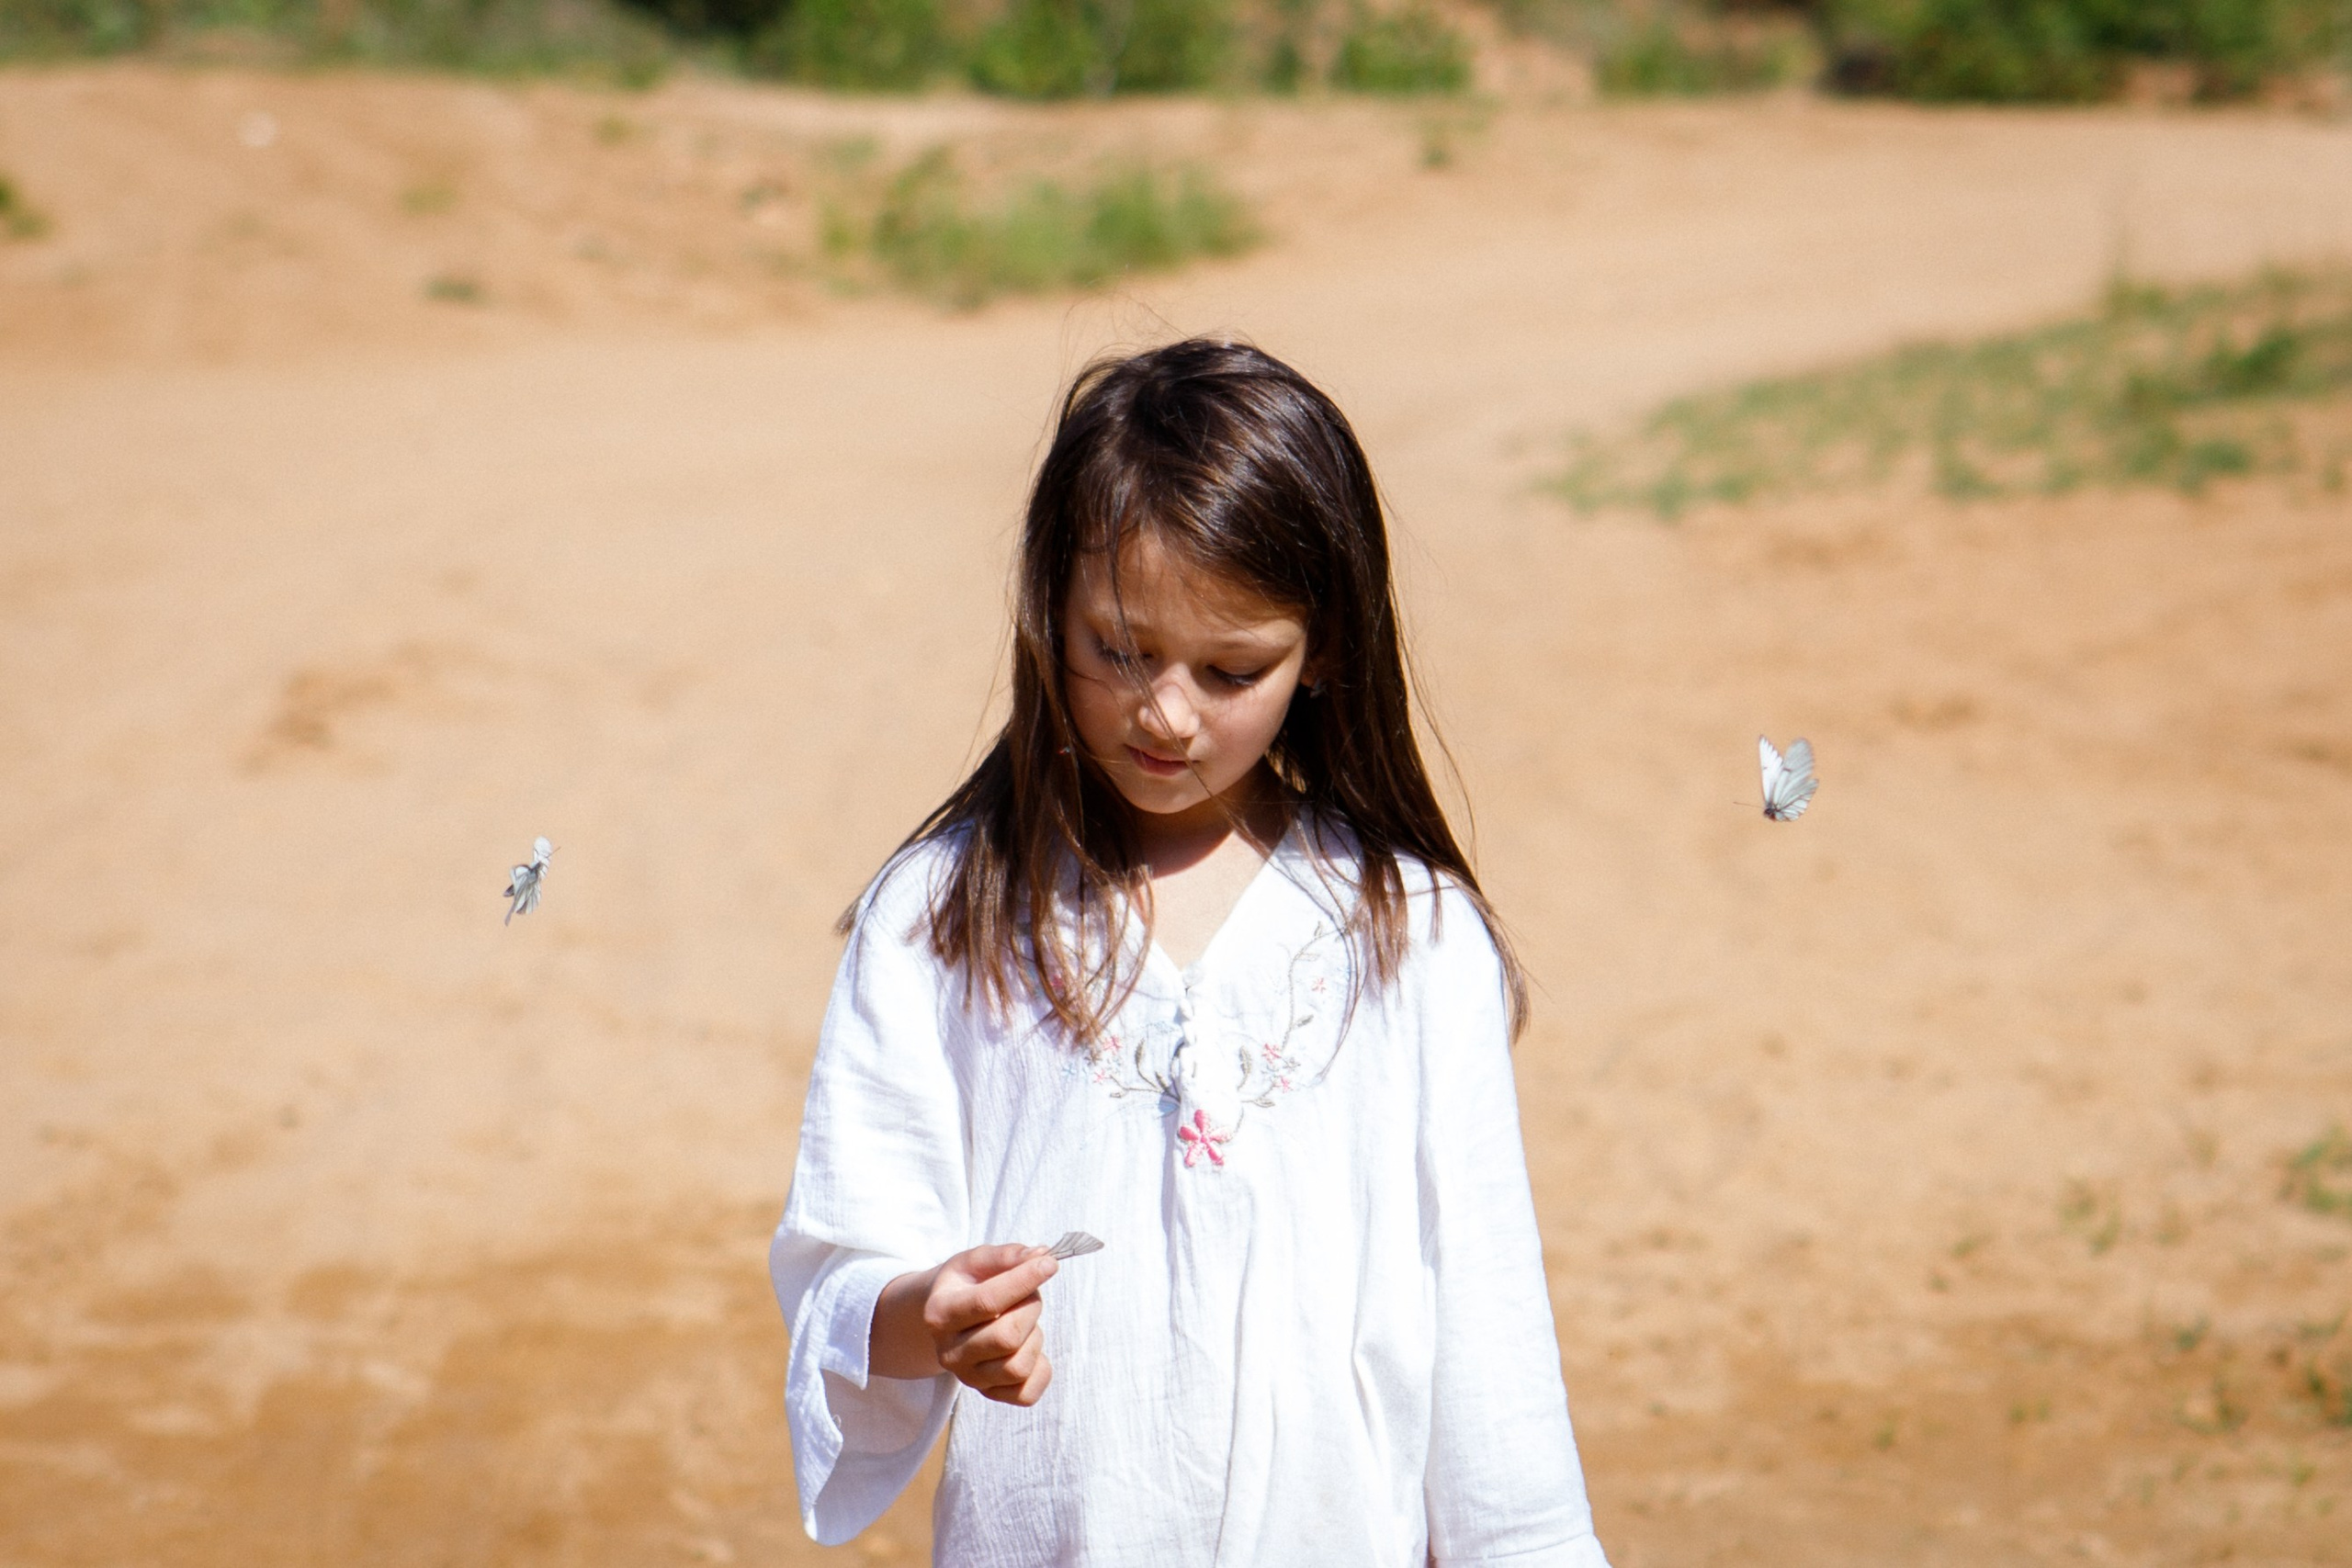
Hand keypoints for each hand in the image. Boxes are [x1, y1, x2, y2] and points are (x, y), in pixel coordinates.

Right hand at [870, 1244, 1058, 1405]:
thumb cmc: (966, 1285)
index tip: (1049, 1264)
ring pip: (1018, 1367)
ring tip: (1024, 1321)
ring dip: (1034, 1337)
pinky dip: (1040, 1369)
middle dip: (1030, 1308)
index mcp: (940, 1314)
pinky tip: (1029, 1347)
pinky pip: (1027, 1394)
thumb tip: (1040, 1256)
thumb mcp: (976, 1261)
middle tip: (1030, 1294)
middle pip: (1008, 1337)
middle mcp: (949, 1352)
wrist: (947, 1318)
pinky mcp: (990, 1394)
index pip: (988, 1302)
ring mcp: (968, 1378)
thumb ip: (1006, 1256)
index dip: (1024, 1280)